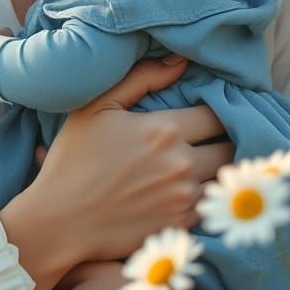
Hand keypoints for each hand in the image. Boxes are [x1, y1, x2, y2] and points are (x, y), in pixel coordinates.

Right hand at [30, 58, 233, 262]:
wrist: (60, 220)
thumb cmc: (74, 158)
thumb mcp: (97, 105)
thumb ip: (142, 78)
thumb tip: (181, 62)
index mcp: (164, 130)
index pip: (217, 114)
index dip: (219, 110)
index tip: (212, 112)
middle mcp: (181, 164)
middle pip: (229, 148)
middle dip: (227, 140)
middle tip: (218, 138)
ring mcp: (183, 200)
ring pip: (225, 179)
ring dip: (221, 170)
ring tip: (212, 163)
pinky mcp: (181, 228)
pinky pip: (213, 208)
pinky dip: (211, 198)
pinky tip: (197, 191)